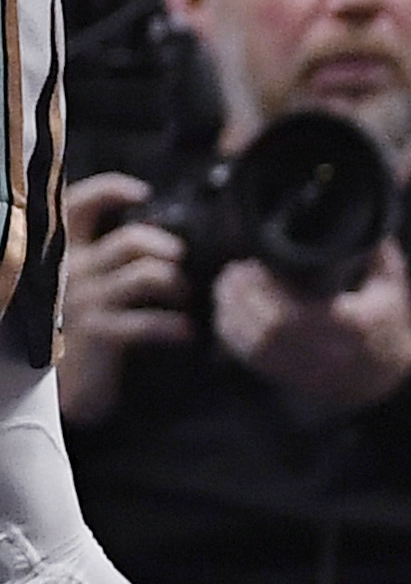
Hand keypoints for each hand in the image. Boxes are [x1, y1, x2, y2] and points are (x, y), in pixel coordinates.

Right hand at [46, 177, 189, 427]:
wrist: (53, 393)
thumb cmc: (71, 335)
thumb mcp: (78, 291)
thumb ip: (101, 262)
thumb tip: (154, 240)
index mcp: (62, 257)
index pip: (78, 207)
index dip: (109, 190)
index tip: (143, 193)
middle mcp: (69, 274)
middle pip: (129, 241)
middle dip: (165, 247)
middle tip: (178, 261)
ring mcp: (82, 304)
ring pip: (147, 275)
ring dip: (177, 285)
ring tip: (184, 299)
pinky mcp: (98, 335)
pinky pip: (149, 321)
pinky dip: (174, 325)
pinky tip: (185, 333)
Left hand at [213, 235, 410, 420]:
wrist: (387, 382)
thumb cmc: (390, 328)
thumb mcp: (394, 287)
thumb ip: (377, 252)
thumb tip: (362, 213)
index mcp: (351, 327)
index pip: (297, 314)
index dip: (266, 291)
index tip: (254, 264)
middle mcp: (322, 352)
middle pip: (267, 329)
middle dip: (243, 298)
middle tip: (233, 271)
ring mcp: (299, 367)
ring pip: (251, 344)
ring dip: (231, 313)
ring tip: (227, 286)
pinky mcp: (282, 375)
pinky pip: (247, 355)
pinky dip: (232, 333)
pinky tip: (229, 311)